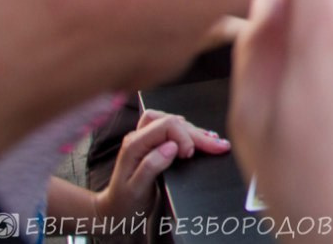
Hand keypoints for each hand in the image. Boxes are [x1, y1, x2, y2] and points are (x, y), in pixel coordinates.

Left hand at [94, 111, 229, 220]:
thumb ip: (151, 166)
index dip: (183, 136)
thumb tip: (171, 147)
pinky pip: (174, 129)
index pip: (165, 125)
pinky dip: (190, 133)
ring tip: (214, 141)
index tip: (191, 154)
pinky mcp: (154, 143)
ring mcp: (146, 139)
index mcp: (134, 145)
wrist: (115, 209)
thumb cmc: (124, 201)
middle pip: (173, 122)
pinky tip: (202, 137)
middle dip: (198, 134)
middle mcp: (139, 137)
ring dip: (196, 131)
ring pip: (175, 122)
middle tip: (218, 146)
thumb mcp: (136, 189)